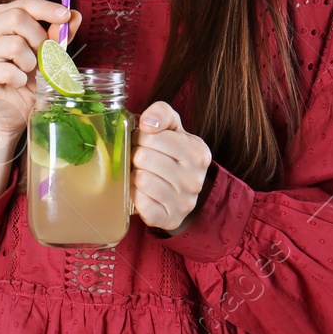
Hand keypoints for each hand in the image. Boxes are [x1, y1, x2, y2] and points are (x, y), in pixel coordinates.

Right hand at [0, 0, 81, 140]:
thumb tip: (75, 16)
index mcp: (2, 18)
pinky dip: (20, 79)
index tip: (65, 15)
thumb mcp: (49, 54)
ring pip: (14, 44)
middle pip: (16, 18)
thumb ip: (59, 35)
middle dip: (38, 39)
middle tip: (43, 56)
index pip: (24, 4)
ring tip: (27, 72)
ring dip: (30, 62)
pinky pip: (7, 71)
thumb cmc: (30, 77)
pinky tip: (17, 83)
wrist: (15, 109)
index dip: (46, 8)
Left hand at [132, 102, 212, 233]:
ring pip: (140, 180)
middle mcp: (195, 179)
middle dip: (136, 156)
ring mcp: (184, 202)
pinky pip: (141, 203)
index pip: (152, 136)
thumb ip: (162, 113)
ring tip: (142, 175)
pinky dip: (135, 196)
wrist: (178, 193)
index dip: (141, 137)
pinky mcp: (169, 219)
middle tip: (141, 160)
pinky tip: (142, 193)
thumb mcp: (171, 128)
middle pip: (143, 157)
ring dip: (134, 176)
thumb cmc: (169, 154)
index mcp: (198, 152)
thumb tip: (148, 123)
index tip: (145, 142)